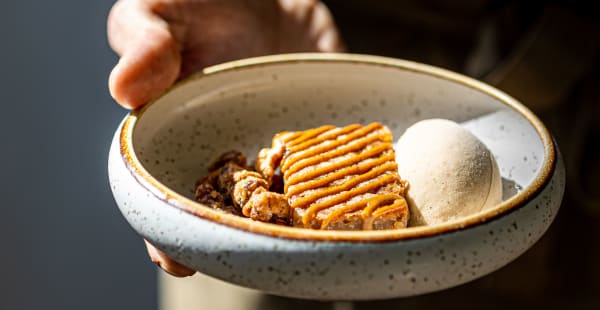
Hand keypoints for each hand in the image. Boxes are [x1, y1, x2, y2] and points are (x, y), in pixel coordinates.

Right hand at [108, 0, 342, 275]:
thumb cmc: (201, 3)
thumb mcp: (162, 11)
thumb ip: (145, 44)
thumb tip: (124, 91)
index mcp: (180, 142)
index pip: (172, 198)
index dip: (170, 233)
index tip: (178, 258)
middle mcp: (232, 160)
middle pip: (233, 215)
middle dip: (243, 241)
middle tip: (256, 258)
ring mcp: (282, 156)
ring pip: (287, 206)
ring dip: (298, 227)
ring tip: (311, 242)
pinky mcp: (325, 143)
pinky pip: (337, 172)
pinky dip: (348, 189)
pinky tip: (361, 204)